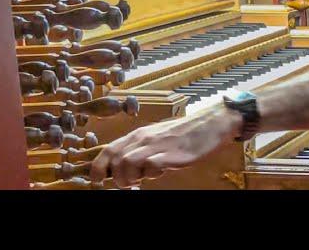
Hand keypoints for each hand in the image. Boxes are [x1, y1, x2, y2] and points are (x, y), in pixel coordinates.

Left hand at [89, 106, 242, 187]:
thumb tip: (124, 166)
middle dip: (118, 178)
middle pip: (115, 160)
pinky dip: (152, 173)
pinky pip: (151, 165)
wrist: (210, 123)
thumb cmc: (185, 133)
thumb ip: (141, 149)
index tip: (98, 180)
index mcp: (139, 134)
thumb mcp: (157, 137)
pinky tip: (161, 171)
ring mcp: (158, 145)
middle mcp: (144, 138)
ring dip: (131, 178)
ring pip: (127, 163)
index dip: (98, 167)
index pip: (108, 150)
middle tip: (131, 184)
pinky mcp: (172, 154)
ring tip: (143, 179)